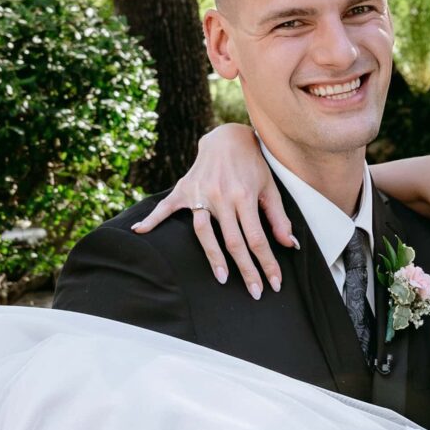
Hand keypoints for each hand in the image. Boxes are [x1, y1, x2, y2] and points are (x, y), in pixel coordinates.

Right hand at [131, 123, 296, 295]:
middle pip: (233, 241)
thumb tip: (290, 245)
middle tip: (254, 293)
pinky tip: (139, 231)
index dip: (266, 263)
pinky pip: (166, 207)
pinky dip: (152, 218)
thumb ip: (278, 218)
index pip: (257, 238)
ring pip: (204, 232)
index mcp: (244, 197)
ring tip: (221, 278)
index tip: (274, 283)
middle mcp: (222, 197)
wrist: (227, 137)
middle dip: (245, 269)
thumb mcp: (269, 187)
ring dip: (212, 256)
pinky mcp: (184, 189)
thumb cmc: (252, 164)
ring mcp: (200, 194)